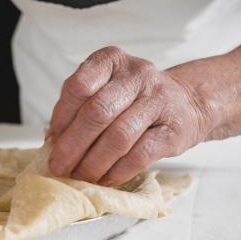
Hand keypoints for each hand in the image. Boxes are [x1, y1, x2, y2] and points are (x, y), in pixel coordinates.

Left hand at [48, 46, 211, 184]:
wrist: (188, 103)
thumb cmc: (135, 100)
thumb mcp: (106, 90)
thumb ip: (79, 108)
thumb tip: (53, 141)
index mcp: (112, 60)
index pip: (79, 86)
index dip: (62, 118)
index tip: (52, 141)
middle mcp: (136, 74)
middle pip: (97, 111)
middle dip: (73, 145)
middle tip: (59, 167)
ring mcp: (158, 99)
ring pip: (118, 136)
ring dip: (94, 162)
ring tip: (80, 177)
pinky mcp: (173, 129)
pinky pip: (140, 154)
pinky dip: (117, 171)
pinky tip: (104, 180)